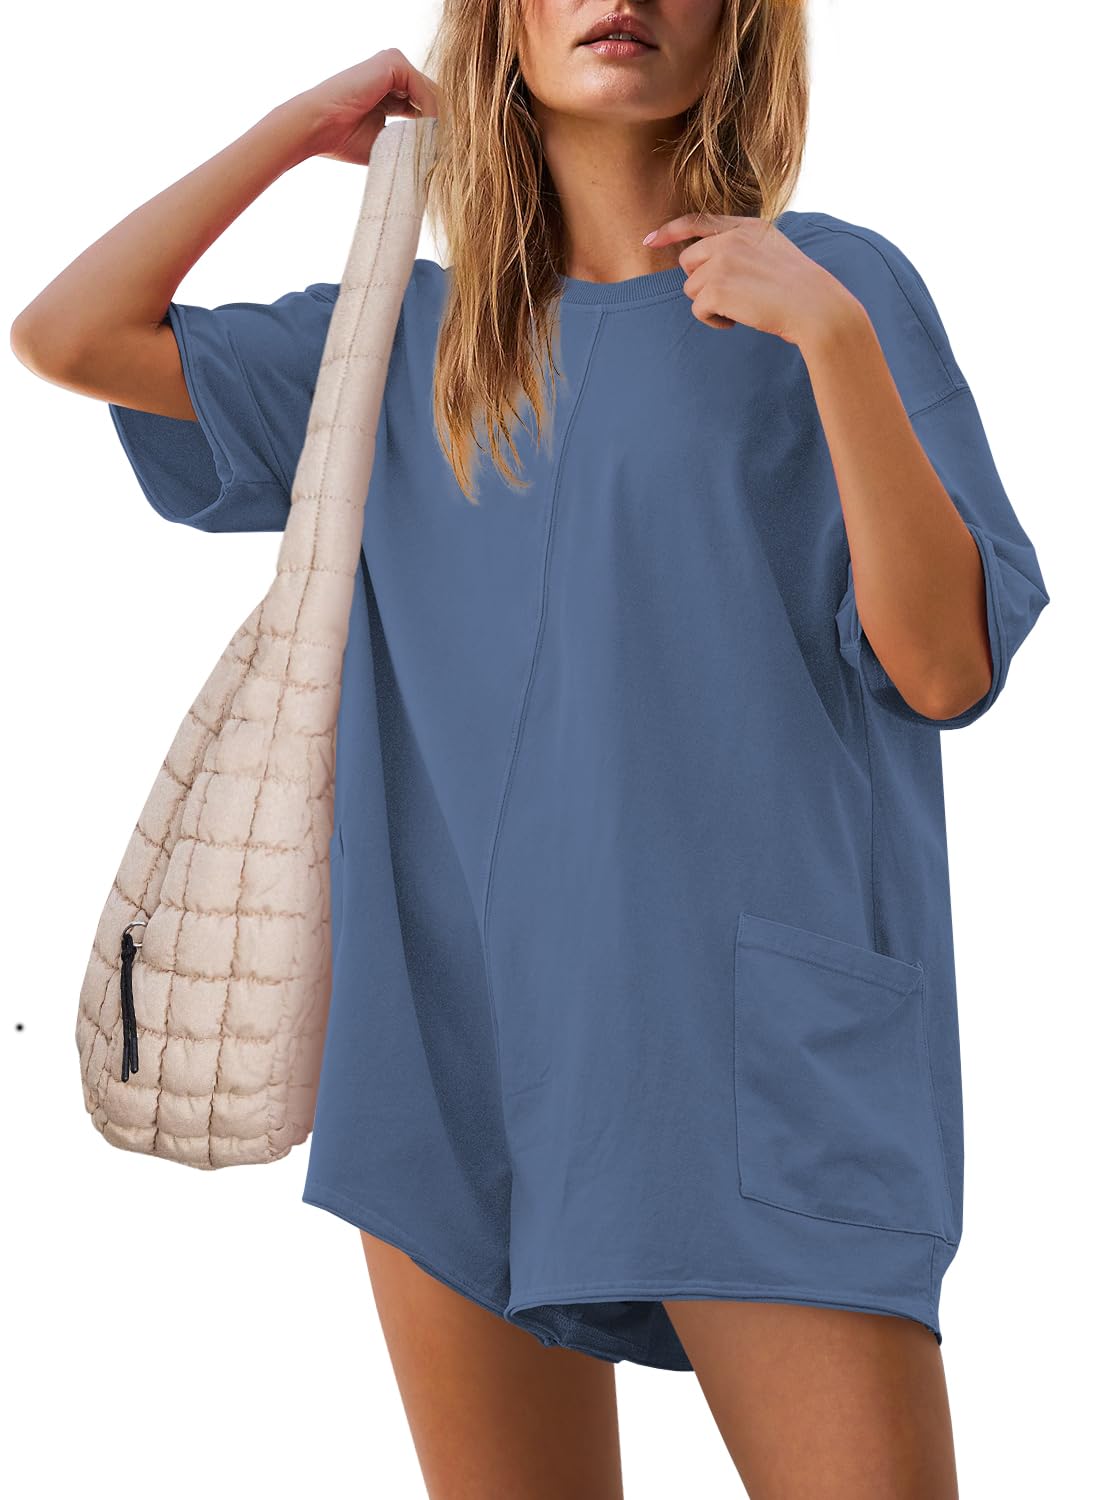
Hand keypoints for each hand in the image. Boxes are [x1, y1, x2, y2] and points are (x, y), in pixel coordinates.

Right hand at [287, 49, 438, 167]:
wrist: (318, 126)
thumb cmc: (343, 139)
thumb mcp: (385, 143)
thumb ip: (408, 141)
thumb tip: (433, 154)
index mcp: (387, 92)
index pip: (421, 107)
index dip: (432, 130)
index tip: (438, 155)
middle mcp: (390, 74)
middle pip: (429, 98)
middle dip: (439, 125)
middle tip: (444, 153)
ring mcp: (391, 65)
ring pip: (429, 92)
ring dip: (436, 121)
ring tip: (435, 147)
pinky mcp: (392, 62)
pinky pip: (424, 88)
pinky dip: (430, 111)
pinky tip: (427, 133)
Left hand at [642, 211, 858, 347]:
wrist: (815, 306)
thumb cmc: (798, 288)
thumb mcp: (772, 251)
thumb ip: (741, 247)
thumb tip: (707, 263)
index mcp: (745, 226)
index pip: (698, 221)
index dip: (670, 231)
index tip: (650, 240)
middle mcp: (730, 238)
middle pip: (688, 262)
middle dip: (702, 283)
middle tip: (731, 296)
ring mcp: (722, 261)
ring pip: (691, 288)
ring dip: (710, 304)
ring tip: (740, 308)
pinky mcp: (716, 287)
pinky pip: (697, 309)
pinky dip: (713, 321)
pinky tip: (736, 320)